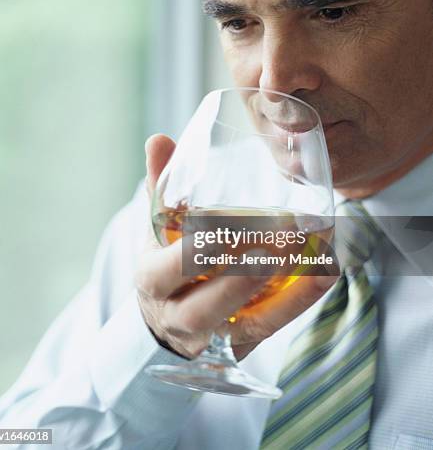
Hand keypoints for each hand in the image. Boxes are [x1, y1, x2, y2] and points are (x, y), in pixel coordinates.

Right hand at [135, 134, 337, 359]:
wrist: (168, 313)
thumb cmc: (166, 259)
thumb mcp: (157, 224)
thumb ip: (160, 183)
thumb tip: (159, 139)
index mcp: (152, 279)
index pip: (166, 272)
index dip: (193, 257)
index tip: (223, 233)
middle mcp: (179, 314)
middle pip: (205, 308)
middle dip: (242, 278)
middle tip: (278, 244)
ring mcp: (214, 334)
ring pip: (249, 324)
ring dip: (284, 293)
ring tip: (312, 255)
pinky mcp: (244, 340)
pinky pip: (274, 326)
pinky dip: (301, 299)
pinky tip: (326, 270)